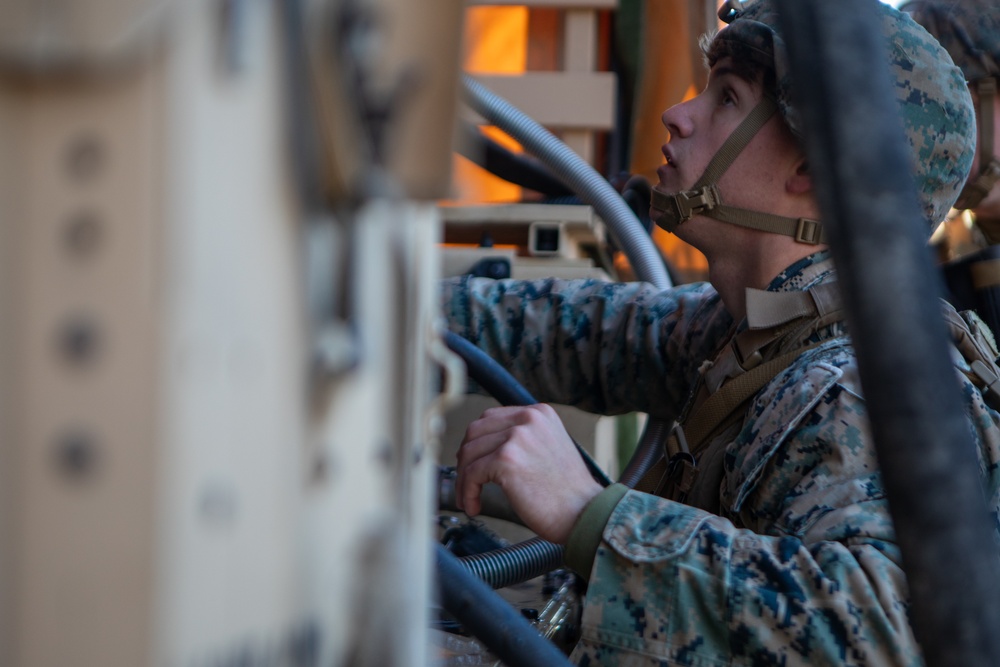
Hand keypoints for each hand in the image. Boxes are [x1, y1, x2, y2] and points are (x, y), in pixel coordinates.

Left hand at [455, 404, 603, 543]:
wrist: (584, 514)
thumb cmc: (567, 492)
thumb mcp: (548, 448)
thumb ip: (523, 439)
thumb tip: (484, 447)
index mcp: (539, 413)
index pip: (491, 418)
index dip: (476, 443)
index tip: (472, 463)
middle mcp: (528, 418)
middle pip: (475, 432)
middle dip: (465, 459)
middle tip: (466, 482)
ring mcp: (517, 437)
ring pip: (470, 453)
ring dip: (464, 479)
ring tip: (469, 499)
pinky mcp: (507, 459)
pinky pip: (472, 474)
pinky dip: (467, 492)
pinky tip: (474, 506)